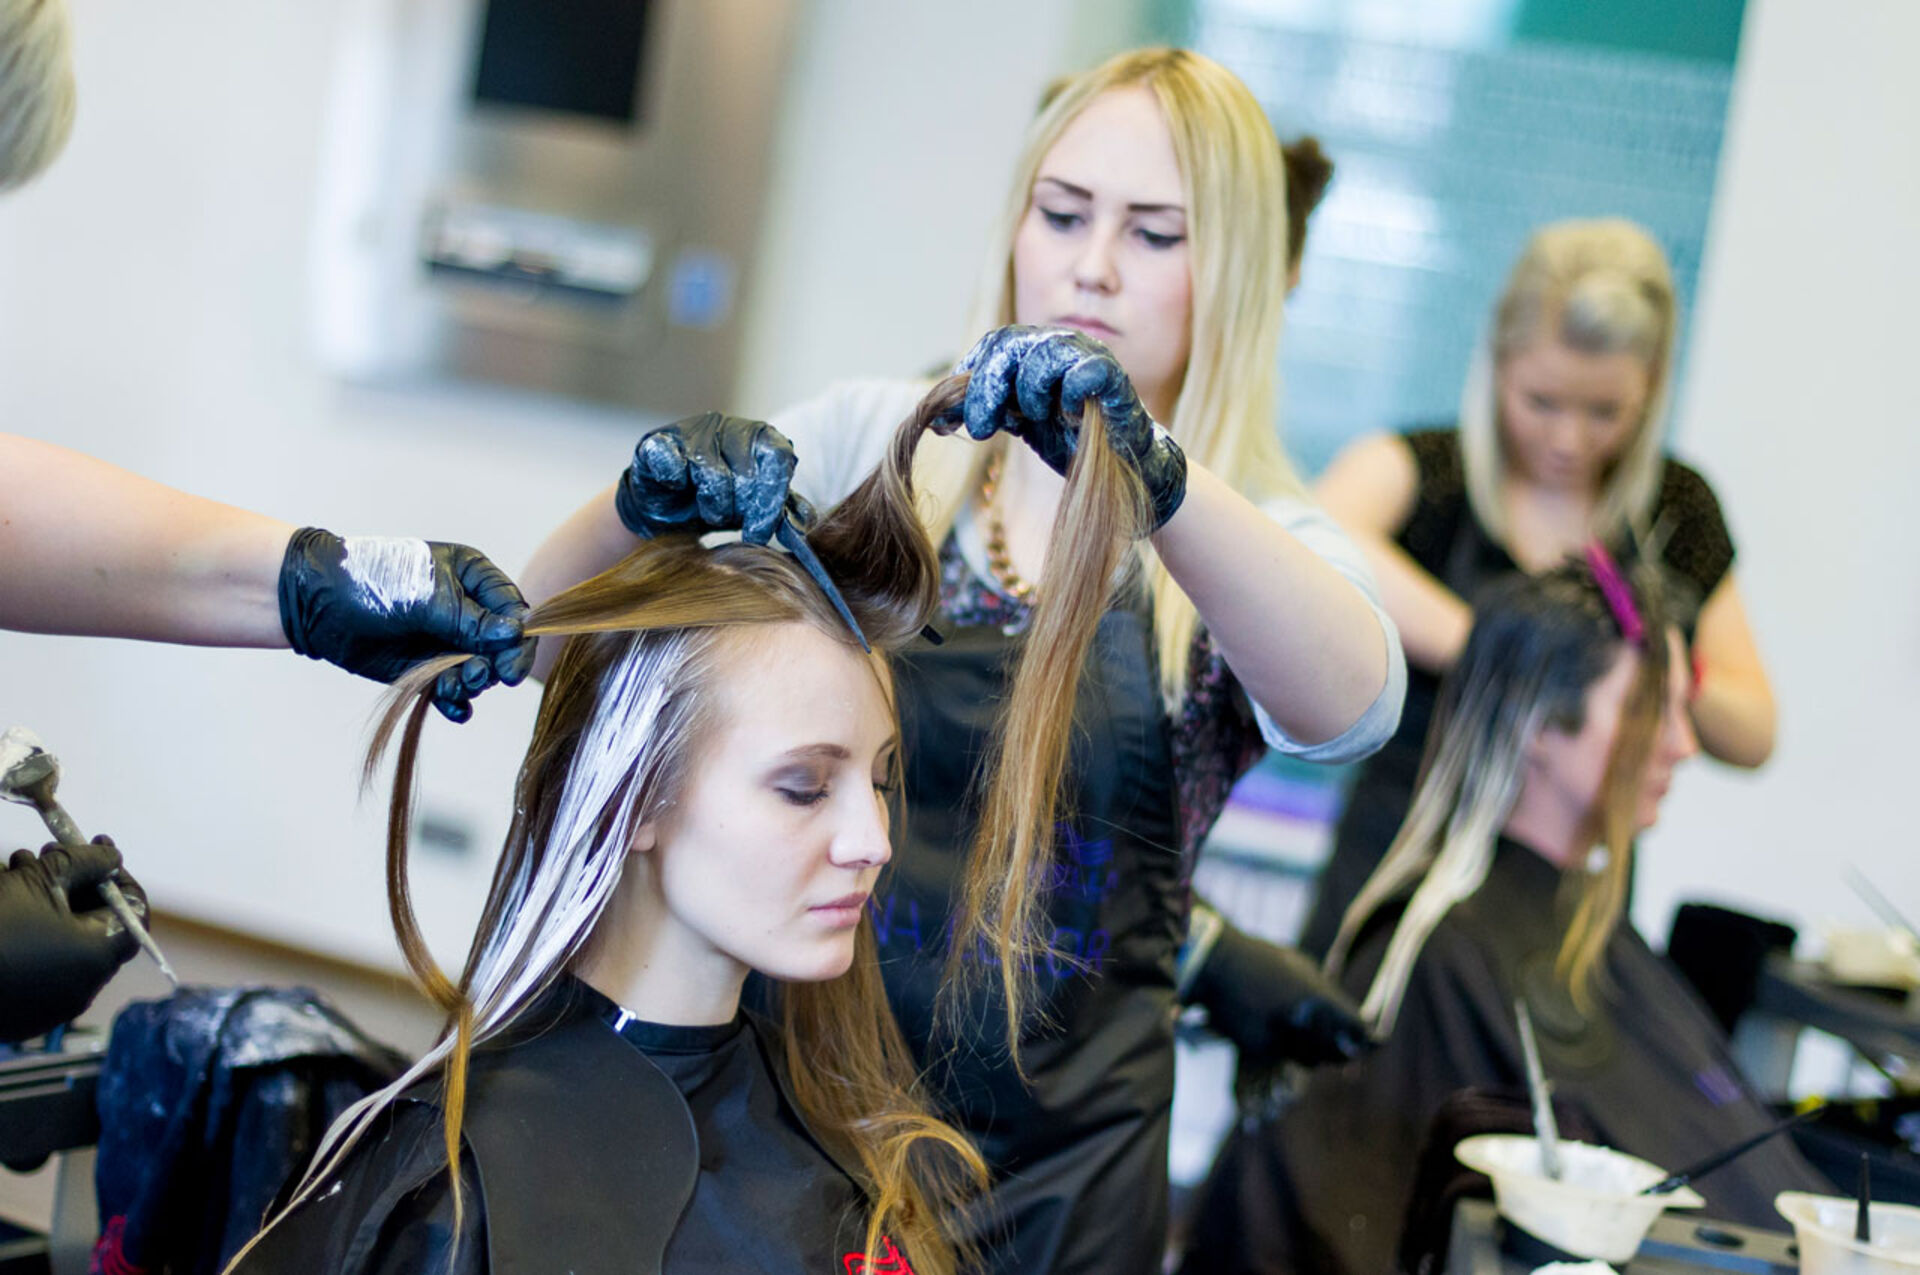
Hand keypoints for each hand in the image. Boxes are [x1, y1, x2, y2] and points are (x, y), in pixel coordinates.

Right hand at [0, 838, 147, 1043]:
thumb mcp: (39, 880)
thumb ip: (85, 863)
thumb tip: (112, 858)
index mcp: (99, 955)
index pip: (133, 911)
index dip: (118, 875)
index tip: (99, 849)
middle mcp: (85, 986)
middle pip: (95, 924)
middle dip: (76, 882)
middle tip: (52, 851)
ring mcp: (53, 1005)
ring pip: (64, 941)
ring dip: (49, 901)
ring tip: (17, 866)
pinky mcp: (25, 1014)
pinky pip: (41, 966)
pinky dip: (33, 934)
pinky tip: (6, 903)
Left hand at [278, 529, 534, 722]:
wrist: (314, 602)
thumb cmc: (372, 581)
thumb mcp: (427, 597)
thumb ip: (471, 621)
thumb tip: (514, 635)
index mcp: (473, 577)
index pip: (513, 611)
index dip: (518, 641)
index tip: (510, 668)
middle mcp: (466, 610)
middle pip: (500, 647)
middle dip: (492, 666)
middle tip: (476, 676)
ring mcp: (446, 640)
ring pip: (478, 671)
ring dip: (470, 684)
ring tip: (451, 686)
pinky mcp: (425, 667)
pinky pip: (451, 689)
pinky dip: (455, 702)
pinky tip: (452, 707)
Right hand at [614, 411, 813, 545]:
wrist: (666, 509)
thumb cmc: (718, 503)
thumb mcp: (754, 509)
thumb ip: (781, 511)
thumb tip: (808, 521)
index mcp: (760, 438)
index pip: (778, 457)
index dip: (771, 498)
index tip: (760, 530)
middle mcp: (729, 427)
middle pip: (745, 469)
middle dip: (739, 506)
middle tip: (730, 520)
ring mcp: (693, 431)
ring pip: (710, 470)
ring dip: (711, 503)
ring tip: (708, 510)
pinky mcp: (657, 442)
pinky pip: (669, 460)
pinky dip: (674, 478)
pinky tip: (677, 486)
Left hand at [944, 324, 1186, 527]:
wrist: (1122, 465)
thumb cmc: (1071, 439)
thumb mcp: (1019, 422)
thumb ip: (988, 410)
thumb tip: (936, 418)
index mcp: (1038, 352)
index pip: (995, 344)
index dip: (970, 372)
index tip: (953, 411)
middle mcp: (1062, 347)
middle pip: (1010, 344)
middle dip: (987, 386)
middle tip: (979, 425)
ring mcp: (1088, 359)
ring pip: (1043, 353)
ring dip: (1027, 391)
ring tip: (1032, 418)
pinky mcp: (1113, 381)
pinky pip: (1085, 372)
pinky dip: (1068, 393)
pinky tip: (1066, 416)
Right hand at [1185, 905, 1373, 1068]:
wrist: (1216, 966)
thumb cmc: (1262, 959)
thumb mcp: (1302, 968)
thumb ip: (1327, 995)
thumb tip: (1349, 1017)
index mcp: (1318, 999)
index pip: (1357, 1030)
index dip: (1370, 1040)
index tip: (1377, 1043)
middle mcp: (1303, 1025)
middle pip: (1338, 1053)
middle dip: (1345, 1051)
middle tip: (1352, 1050)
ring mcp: (1281, 1040)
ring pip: (1312, 1061)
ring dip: (1316, 1053)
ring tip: (1309, 1036)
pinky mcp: (1261, 1050)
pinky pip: (1284, 1057)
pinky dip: (1286, 1049)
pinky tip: (1277, 1030)